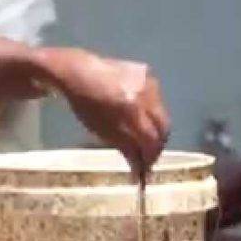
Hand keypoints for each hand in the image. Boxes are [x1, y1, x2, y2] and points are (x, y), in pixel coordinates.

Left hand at [42, 49, 169, 173]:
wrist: (77, 72)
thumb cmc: (86, 105)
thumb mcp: (104, 132)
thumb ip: (128, 149)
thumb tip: (140, 168)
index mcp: (132, 109)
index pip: (152, 139)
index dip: (151, 157)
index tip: (145, 169)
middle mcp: (145, 94)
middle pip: (163, 126)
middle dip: (157, 144)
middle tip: (148, 157)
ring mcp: (148, 80)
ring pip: (162, 112)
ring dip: (155, 128)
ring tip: (143, 138)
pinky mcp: (147, 72)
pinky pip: (156, 98)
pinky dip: (151, 111)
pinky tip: (140, 117)